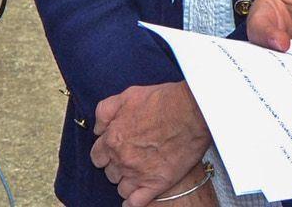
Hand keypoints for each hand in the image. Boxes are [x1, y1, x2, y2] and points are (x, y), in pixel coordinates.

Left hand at [90, 82, 210, 206]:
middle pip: (110, 173)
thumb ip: (106, 111)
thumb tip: (97, 128)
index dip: (107, 154)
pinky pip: (136, 202)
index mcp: (113, 139)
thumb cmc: (164, 100)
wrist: (194, 110)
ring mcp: (138, 173)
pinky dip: (133, 203)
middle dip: (119, 166)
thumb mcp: (128, 95)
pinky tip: (136, 200)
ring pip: (122, 188)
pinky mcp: (156, 183)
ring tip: (141, 173)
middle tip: (134, 158)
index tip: (116, 151)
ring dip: (128, 182)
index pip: (97, 156)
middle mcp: (122, 158)